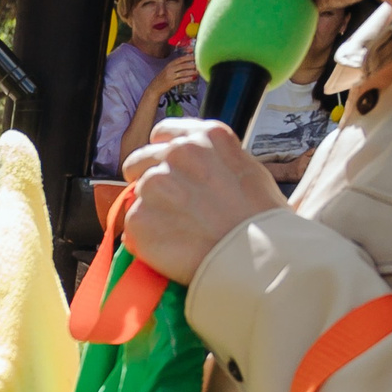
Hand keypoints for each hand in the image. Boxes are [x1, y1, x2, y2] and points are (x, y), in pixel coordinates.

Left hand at [120, 118, 286, 285]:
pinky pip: (131, 228)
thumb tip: (187, 170)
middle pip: (138, 163)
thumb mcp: (246, 169)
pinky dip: (145, 239)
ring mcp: (154, 185)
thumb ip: (211, 161)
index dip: (161, 154)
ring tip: (181, 231)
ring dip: (150, 213)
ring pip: (135, 198)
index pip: (162, 133)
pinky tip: (172, 247)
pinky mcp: (139, 218)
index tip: (166, 170)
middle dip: (149, 184)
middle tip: (171, 208)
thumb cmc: (260, 220)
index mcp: (206, 138)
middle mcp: (177, 154)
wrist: (258, 257)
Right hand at [154, 52, 200, 95]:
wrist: (154, 88)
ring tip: (198, 72)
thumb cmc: (162, 78)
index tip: (195, 55)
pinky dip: (188, 79)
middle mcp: (170, 69)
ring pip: (183, 73)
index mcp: (169, 65)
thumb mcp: (168, 70)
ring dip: (192, 72)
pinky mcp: (171, 83)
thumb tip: (188, 63)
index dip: (188, 56)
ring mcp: (170, 76)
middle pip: (183, 65)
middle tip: (199, 64)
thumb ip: (176, 66)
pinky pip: (181, 80)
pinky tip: (193, 78)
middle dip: (192, 64)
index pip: (180, 59)